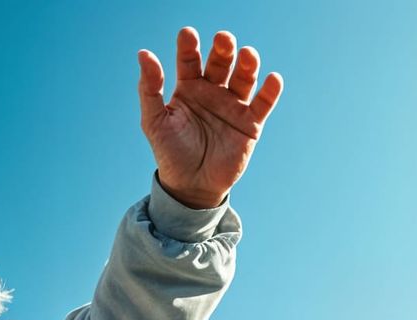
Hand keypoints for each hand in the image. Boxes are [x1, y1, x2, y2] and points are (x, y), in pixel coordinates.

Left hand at [138, 28, 282, 209]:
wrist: (191, 187)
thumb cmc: (171, 152)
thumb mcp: (155, 121)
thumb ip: (149, 88)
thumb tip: (144, 53)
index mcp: (189, 87)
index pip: (190, 60)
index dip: (189, 46)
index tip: (187, 34)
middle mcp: (213, 91)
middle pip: (221, 62)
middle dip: (223, 49)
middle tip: (223, 39)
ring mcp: (233, 105)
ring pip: (244, 77)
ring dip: (248, 64)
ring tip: (247, 55)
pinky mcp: (251, 123)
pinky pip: (263, 103)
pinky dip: (271, 90)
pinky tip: (272, 79)